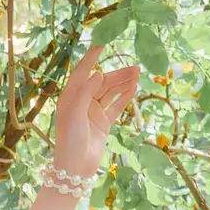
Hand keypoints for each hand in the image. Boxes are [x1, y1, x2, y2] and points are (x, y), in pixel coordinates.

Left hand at [52, 45, 140, 177]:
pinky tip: (134, 88)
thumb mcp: (75, 113)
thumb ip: (86, 92)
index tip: (103, 41)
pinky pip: (116, 106)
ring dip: (124, 83)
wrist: (75, 168)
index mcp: (71, 97)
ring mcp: (93, 112)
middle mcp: (82, 101)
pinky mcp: (103, 122)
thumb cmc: (70, 140)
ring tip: (139, 75)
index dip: (92, 56)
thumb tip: (98, 73)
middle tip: (136, 67)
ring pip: (111, 92)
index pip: (83, 71)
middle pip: (102, 82)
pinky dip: (125, 97)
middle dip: (118, 74)